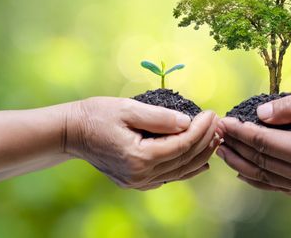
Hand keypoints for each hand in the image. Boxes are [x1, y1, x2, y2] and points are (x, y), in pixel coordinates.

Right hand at [66, 97, 218, 189]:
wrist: (72, 132)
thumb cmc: (98, 115)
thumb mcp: (129, 109)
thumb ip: (160, 117)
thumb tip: (188, 123)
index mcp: (139, 157)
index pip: (182, 145)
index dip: (201, 129)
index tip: (211, 113)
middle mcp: (141, 175)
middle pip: (185, 160)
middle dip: (206, 141)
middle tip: (219, 123)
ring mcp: (138, 182)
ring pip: (180, 171)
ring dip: (201, 155)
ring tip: (215, 138)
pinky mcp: (136, 182)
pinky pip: (169, 176)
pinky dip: (187, 168)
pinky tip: (200, 162)